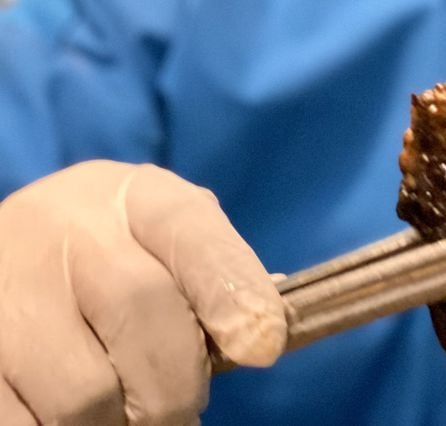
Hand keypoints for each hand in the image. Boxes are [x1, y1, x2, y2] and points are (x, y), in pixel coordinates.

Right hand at [0, 162, 285, 424]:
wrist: (10, 253)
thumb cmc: (114, 253)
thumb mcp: (165, 240)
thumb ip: (212, 276)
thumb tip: (261, 336)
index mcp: (136, 197)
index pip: (192, 234)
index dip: (232, 291)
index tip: (264, 346)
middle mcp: (66, 229)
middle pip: (143, 316)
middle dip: (178, 385)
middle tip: (181, 410)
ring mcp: (9, 289)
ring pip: (84, 392)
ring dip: (117, 424)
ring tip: (123, 413)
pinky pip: (24, 424)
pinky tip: (69, 419)